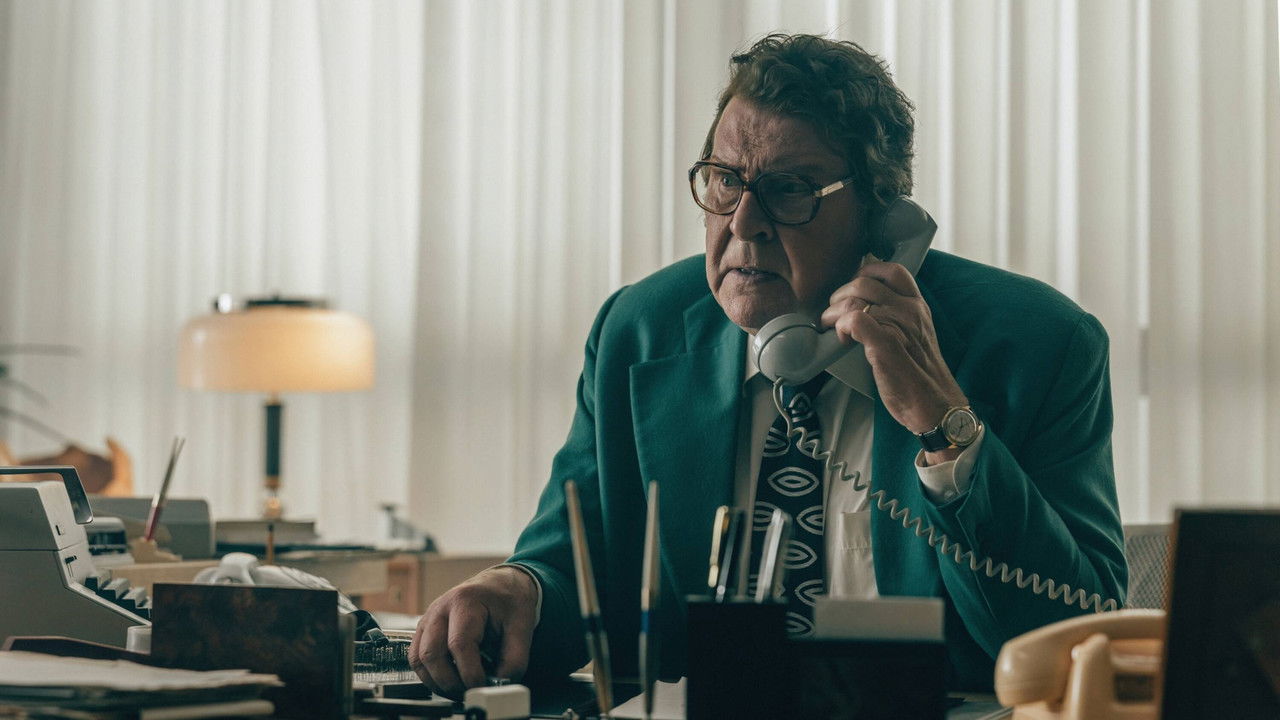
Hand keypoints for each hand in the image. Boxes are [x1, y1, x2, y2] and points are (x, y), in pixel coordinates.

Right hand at [409, 566, 537, 698]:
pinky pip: (416, 658)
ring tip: (461, 690)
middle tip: (471, 691)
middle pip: (431, 653)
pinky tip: (450, 681)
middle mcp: (440, 609)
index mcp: (465, 601)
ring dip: (437, 682)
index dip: (470, 672)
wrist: (499, 585)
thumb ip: (514, 659)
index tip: (483, 686)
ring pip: (418, 659)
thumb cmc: (508, 602)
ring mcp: (428, 619)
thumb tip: (500, 685)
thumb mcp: (522, 626)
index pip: (459, 644)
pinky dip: (430, 676)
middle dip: (450, 681)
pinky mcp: (424, 631)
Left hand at [819, 260, 967, 449]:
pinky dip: (840, 326)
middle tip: (834, 314)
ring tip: (831, 327)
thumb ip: (897, 317)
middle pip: (863, 282)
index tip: (853, 290)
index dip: (865, 272)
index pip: (892, 270)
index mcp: (918, 305)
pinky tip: (842, 340)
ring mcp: (898, 325)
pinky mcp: (885, 344)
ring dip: (834, 312)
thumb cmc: (920, 376)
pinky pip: (854, 319)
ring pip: (854, 300)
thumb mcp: (915, 336)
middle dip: (840, 295)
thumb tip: (865, 306)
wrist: (935, 405)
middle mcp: (909, 310)